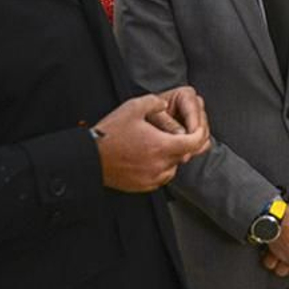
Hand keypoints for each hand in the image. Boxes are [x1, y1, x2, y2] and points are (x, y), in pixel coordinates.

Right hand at [95, 93, 210, 192]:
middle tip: (168, 133)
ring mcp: (153, 178)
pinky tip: (146, 156)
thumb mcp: (133, 108)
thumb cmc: (109, 135)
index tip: (196, 127)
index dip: (199, 132)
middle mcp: (161, 165)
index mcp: (162, 146)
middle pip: (185, 153)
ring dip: (170, 155)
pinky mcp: (144, 186)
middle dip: (182, 142)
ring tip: (153, 145)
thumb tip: (165, 104)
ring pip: (174, 166)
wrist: (88, 158)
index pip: (195, 141)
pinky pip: (161, 176)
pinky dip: (160, 167)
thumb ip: (155, 102)